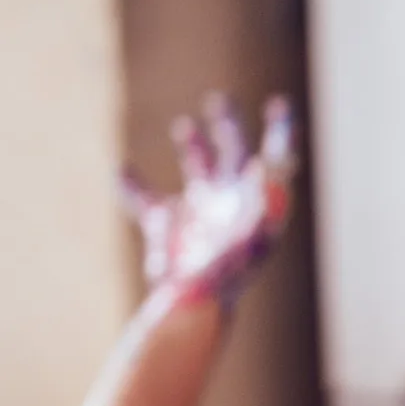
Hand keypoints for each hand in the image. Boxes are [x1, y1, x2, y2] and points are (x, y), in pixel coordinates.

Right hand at [121, 93, 295, 308]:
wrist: (194, 304)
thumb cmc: (227, 275)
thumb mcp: (248, 236)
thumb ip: (262, 204)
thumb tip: (275, 171)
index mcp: (255, 202)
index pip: (275, 160)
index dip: (281, 132)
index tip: (281, 106)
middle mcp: (230, 203)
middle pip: (233, 155)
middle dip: (228, 126)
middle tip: (220, 101)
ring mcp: (199, 213)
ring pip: (196, 170)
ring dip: (192, 146)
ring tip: (185, 127)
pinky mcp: (164, 224)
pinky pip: (145, 199)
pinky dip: (132, 185)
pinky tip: (123, 171)